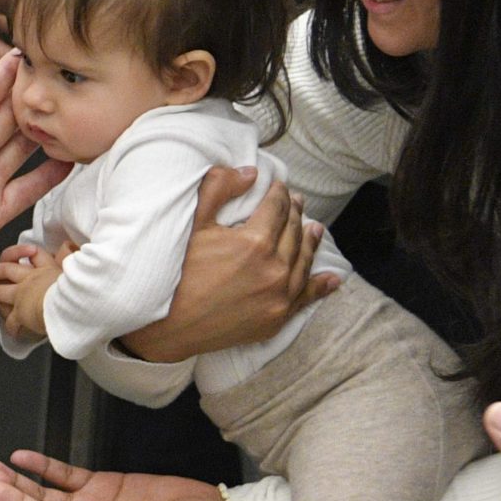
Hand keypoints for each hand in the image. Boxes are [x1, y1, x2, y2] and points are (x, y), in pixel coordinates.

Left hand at [0, 49, 69, 337]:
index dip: (4, 73)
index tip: (30, 48)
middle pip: (10, 116)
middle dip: (37, 93)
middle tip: (68, 73)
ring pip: (25, 148)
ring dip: (49, 130)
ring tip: (78, 112)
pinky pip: (27, 189)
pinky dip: (51, 176)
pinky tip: (72, 162)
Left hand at [0, 240, 70, 343]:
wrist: (73, 303)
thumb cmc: (80, 287)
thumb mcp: (78, 266)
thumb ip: (71, 254)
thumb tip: (69, 245)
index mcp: (47, 268)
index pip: (33, 254)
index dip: (24, 251)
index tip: (27, 253)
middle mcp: (30, 279)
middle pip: (4, 269)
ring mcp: (22, 296)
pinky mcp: (20, 313)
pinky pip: (10, 321)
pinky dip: (11, 326)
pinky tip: (14, 330)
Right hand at [118, 167, 336, 362]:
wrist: (168, 328)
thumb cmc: (176, 275)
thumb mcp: (192, 225)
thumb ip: (218, 190)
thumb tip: (250, 172)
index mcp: (254, 242)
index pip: (276, 208)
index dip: (278, 193)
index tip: (278, 187)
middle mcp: (274, 268)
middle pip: (293, 231)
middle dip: (294, 213)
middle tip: (296, 202)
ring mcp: (279, 296)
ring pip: (304, 260)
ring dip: (310, 241)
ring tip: (314, 228)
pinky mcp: (277, 318)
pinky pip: (307, 296)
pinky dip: (321, 286)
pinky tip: (332, 278)